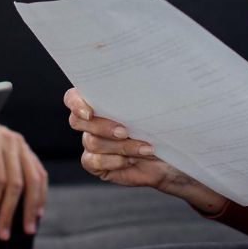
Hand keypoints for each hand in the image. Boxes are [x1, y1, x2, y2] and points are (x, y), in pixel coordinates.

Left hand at [0, 122, 47, 239]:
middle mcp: (9, 140)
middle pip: (17, 182)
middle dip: (11, 211)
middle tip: (3, 235)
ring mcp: (20, 143)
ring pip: (34, 178)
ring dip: (32, 206)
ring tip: (28, 230)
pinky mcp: (24, 148)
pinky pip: (38, 172)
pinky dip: (40, 193)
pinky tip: (37, 212)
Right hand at [65, 88, 226, 214]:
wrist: (173, 157)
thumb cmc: (164, 127)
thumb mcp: (155, 109)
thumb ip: (140, 98)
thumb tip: (144, 84)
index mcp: (100, 101)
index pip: (73, 98)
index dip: (76, 103)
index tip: (90, 112)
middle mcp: (91, 122)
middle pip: (78, 121)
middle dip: (103, 127)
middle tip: (126, 131)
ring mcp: (92, 143)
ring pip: (92, 143)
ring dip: (120, 146)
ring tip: (145, 148)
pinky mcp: (97, 164)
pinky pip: (93, 162)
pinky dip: (113, 161)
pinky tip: (130, 160)